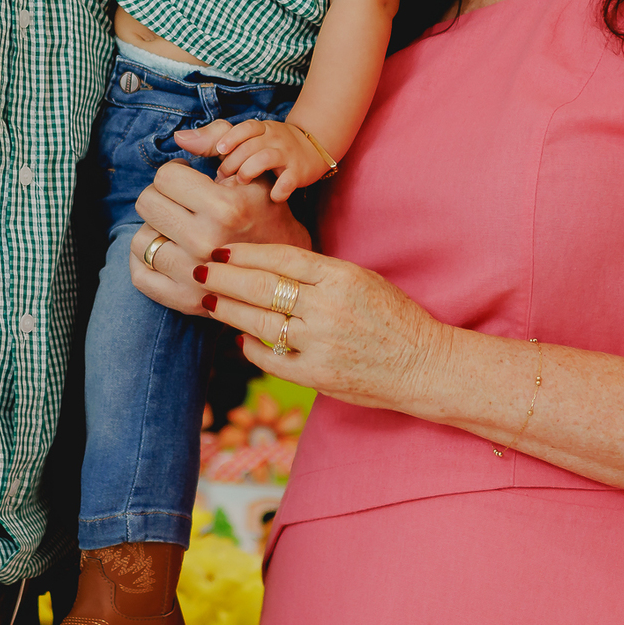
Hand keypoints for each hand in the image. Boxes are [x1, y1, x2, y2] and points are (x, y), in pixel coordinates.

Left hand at [131, 159, 310, 315]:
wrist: (285, 272)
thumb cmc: (266, 214)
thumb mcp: (252, 173)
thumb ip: (219, 141)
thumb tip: (179, 137)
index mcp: (224, 208)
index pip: (165, 176)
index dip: (176, 172)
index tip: (188, 178)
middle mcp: (205, 242)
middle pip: (147, 203)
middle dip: (163, 196)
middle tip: (181, 202)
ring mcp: (192, 276)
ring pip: (141, 238)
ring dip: (156, 229)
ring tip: (178, 228)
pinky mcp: (182, 301)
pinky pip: (139, 274)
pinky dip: (146, 260)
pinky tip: (167, 250)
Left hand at [187, 241, 449, 417]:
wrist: (424, 366)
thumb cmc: (394, 318)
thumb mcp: (362, 280)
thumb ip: (319, 274)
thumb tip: (269, 266)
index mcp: (341, 278)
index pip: (281, 257)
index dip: (246, 252)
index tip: (222, 249)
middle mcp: (328, 308)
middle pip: (261, 287)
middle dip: (224, 276)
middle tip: (199, 268)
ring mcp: (320, 344)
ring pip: (258, 322)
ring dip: (228, 309)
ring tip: (209, 298)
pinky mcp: (317, 375)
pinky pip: (271, 358)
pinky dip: (250, 347)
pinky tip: (238, 338)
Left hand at [209, 120, 326, 200]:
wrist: (312, 149)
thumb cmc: (267, 147)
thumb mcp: (243, 139)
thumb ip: (212, 139)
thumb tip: (178, 137)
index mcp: (260, 129)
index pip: (246, 128)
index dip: (232, 139)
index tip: (219, 152)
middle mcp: (274, 138)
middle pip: (250, 145)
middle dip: (234, 162)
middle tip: (223, 177)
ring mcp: (288, 155)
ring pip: (265, 158)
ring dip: (249, 171)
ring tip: (241, 182)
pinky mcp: (299, 173)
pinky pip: (289, 180)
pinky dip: (279, 189)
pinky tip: (271, 197)